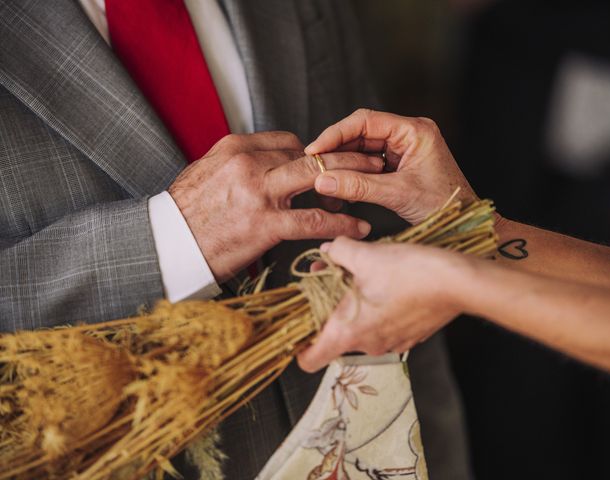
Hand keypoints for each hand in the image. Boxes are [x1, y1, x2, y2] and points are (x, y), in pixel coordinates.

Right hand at [168, 132, 382, 280]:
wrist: (166, 245)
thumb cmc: (183, 214)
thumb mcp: (206, 173)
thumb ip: (237, 163)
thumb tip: (262, 165)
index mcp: (235, 147)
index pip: (288, 141)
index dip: (315, 155)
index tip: (329, 166)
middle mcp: (249, 163)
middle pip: (310, 154)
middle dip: (345, 157)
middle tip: (370, 162)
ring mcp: (258, 192)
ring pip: (318, 179)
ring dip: (351, 182)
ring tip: (372, 188)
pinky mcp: (265, 224)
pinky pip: (313, 220)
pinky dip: (341, 223)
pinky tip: (357, 227)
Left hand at [297, 237, 469, 372]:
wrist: (458, 282)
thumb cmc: (411, 273)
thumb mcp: (365, 255)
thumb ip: (337, 252)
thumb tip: (327, 250)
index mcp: (349, 332)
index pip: (308, 359)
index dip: (297, 345)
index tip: (297, 324)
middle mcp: (368, 345)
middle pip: (334, 335)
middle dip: (329, 306)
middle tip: (329, 278)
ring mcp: (391, 343)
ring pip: (360, 327)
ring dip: (354, 304)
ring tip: (361, 274)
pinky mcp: (409, 335)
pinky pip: (382, 325)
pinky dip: (377, 308)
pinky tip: (385, 283)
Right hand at [305, 109, 477, 224]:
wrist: (464, 224)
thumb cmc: (444, 205)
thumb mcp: (398, 194)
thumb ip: (358, 186)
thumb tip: (323, 181)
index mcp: (414, 130)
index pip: (366, 121)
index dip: (336, 133)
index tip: (315, 149)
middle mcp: (408, 134)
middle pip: (361, 133)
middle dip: (337, 148)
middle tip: (315, 164)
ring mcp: (404, 149)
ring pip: (363, 149)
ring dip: (344, 161)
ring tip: (324, 175)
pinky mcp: (399, 164)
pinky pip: (369, 163)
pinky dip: (354, 172)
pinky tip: (339, 182)